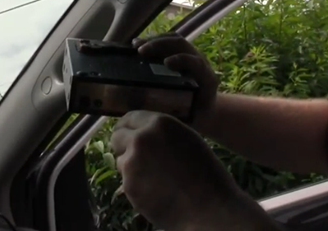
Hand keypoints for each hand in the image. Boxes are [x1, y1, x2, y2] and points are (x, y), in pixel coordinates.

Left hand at [111, 110, 277, 230]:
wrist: (210, 209)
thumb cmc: (206, 174)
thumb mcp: (186, 140)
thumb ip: (161, 133)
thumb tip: (142, 130)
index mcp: (159, 123)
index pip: (129, 118)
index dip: (128, 128)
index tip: (127, 135)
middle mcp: (141, 138)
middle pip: (117, 137)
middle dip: (123, 146)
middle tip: (135, 157)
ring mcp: (132, 162)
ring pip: (120, 161)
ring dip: (130, 168)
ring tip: (155, 178)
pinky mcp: (128, 185)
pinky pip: (126, 182)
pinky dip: (136, 186)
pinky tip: (155, 192)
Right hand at [132, 33, 218, 126]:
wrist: (205, 111)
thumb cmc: (194, 117)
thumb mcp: (189, 119)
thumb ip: (175, 115)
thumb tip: (150, 113)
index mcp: (206, 80)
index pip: (197, 63)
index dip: (183, 60)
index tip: (166, 63)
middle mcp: (199, 63)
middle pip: (182, 45)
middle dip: (161, 45)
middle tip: (141, 51)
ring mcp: (190, 55)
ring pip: (174, 40)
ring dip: (154, 40)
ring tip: (135, 45)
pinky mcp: (180, 54)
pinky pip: (167, 41)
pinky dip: (152, 41)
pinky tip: (136, 45)